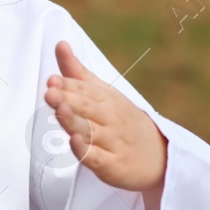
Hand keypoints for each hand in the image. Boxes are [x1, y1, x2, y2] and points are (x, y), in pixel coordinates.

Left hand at [45, 40, 168, 192]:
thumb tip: (60, 44)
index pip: (86, 90)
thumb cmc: (122, 121)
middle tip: (51, 92)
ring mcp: (112, 142)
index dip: (68, 86)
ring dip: (74, 121)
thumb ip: (77, 72)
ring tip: (60, 110)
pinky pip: (98, 158)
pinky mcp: (113, 165)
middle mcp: (110, 119)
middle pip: (87, 108)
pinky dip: (87, 151)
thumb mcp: (103, 93)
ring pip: (90, 131)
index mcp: (107, 99)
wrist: (159, 156)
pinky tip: (75, 142)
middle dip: (68, 99)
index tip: (52, 80)